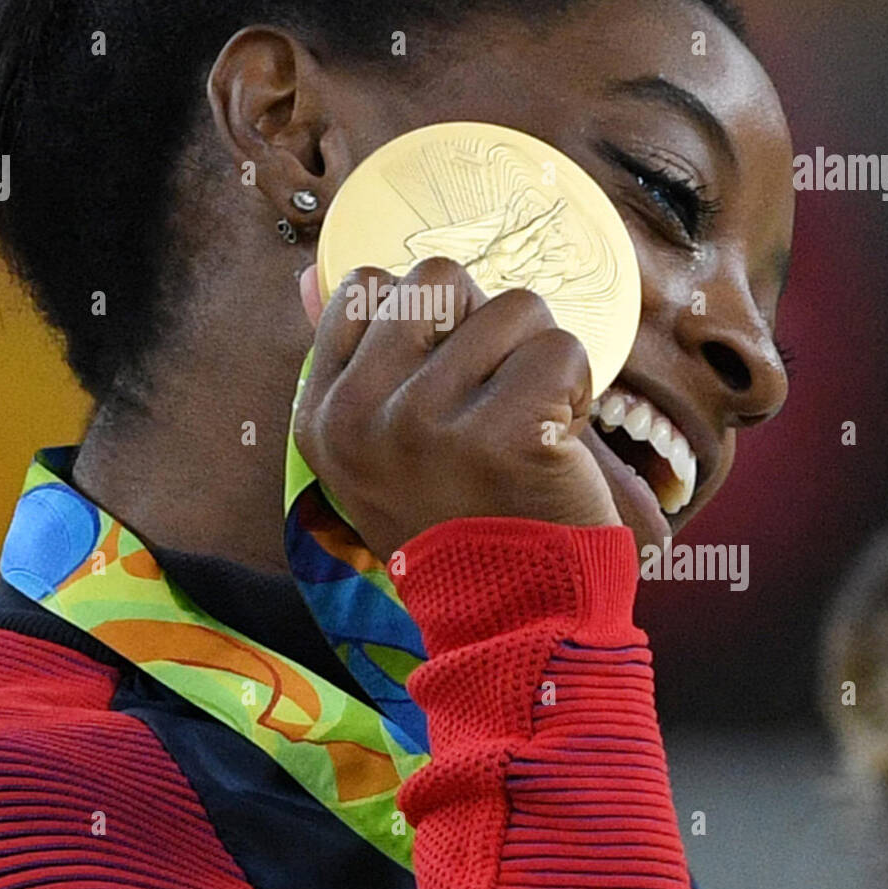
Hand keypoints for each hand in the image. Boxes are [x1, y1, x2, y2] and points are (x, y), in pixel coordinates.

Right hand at [294, 258, 620, 563]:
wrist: (510, 620)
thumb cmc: (451, 520)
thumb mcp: (371, 449)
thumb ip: (347, 357)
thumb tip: (308, 268)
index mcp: (322, 415)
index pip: (364, 287)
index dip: (424, 318)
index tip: (445, 379)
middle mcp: (360, 417)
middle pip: (441, 279)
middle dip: (487, 327)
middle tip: (496, 398)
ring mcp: (426, 424)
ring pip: (515, 306)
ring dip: (539, 359)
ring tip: (530, 424)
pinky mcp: (502, 435)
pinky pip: (562, 350)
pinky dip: (578, 390)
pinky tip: (560, 441)